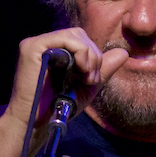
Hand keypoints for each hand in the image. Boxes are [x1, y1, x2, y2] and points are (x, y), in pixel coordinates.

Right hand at [3, 27, 127, 135]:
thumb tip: (124, 53)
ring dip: (89, 55)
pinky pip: (64, 38)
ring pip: (74, 35)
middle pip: (79, 34)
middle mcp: (45, 44)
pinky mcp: (32, 47)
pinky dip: (79, 51)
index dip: (94, 55)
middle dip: (94, 56)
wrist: (37, 122)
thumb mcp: (87, 86)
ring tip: (87, 76)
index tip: (95, 79)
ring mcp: (37, 44)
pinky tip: (81, 69)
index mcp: (55, 51)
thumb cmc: (58, 107)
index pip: (81, 40)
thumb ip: (103, 69)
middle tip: (92, 79)